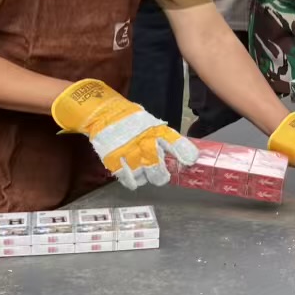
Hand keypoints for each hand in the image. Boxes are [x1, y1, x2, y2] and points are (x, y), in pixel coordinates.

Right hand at [51, 79, 197, 189]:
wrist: (103, 112)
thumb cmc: (129, 118)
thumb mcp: (149, 122)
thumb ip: (161, 136)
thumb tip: (179, 150)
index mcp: (154, 130)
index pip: (173, 142)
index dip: (184, 152)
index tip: (190, 161)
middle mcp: (142, 142)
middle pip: (158, 167)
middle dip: (162, 175)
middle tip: (163, 176)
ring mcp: (127, 152)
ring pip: (143, 175)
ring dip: (146, 178)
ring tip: (146, 175)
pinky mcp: (114, 160)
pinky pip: (127, 178)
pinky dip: (132, 181)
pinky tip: (134, 179)